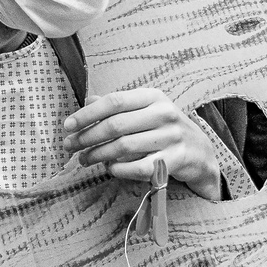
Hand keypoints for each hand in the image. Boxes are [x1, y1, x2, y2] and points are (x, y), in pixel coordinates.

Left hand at [62, 90, 221, 199]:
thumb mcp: (145, 110)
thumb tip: (87, 101)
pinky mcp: (175, 160)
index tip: (68, 126)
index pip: (113, 102)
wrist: (199, 151)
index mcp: (153, 97)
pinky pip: (138, 167)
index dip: (87, 114)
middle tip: (70, 147)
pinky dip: (119, 169)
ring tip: (84, 159)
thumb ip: (117, 105)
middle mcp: (164, 113)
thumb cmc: (164, 128)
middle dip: (87, 138)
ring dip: (97, 155)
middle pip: (115, 126)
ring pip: (123, 148)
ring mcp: (172, 137)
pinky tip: (109, 168)